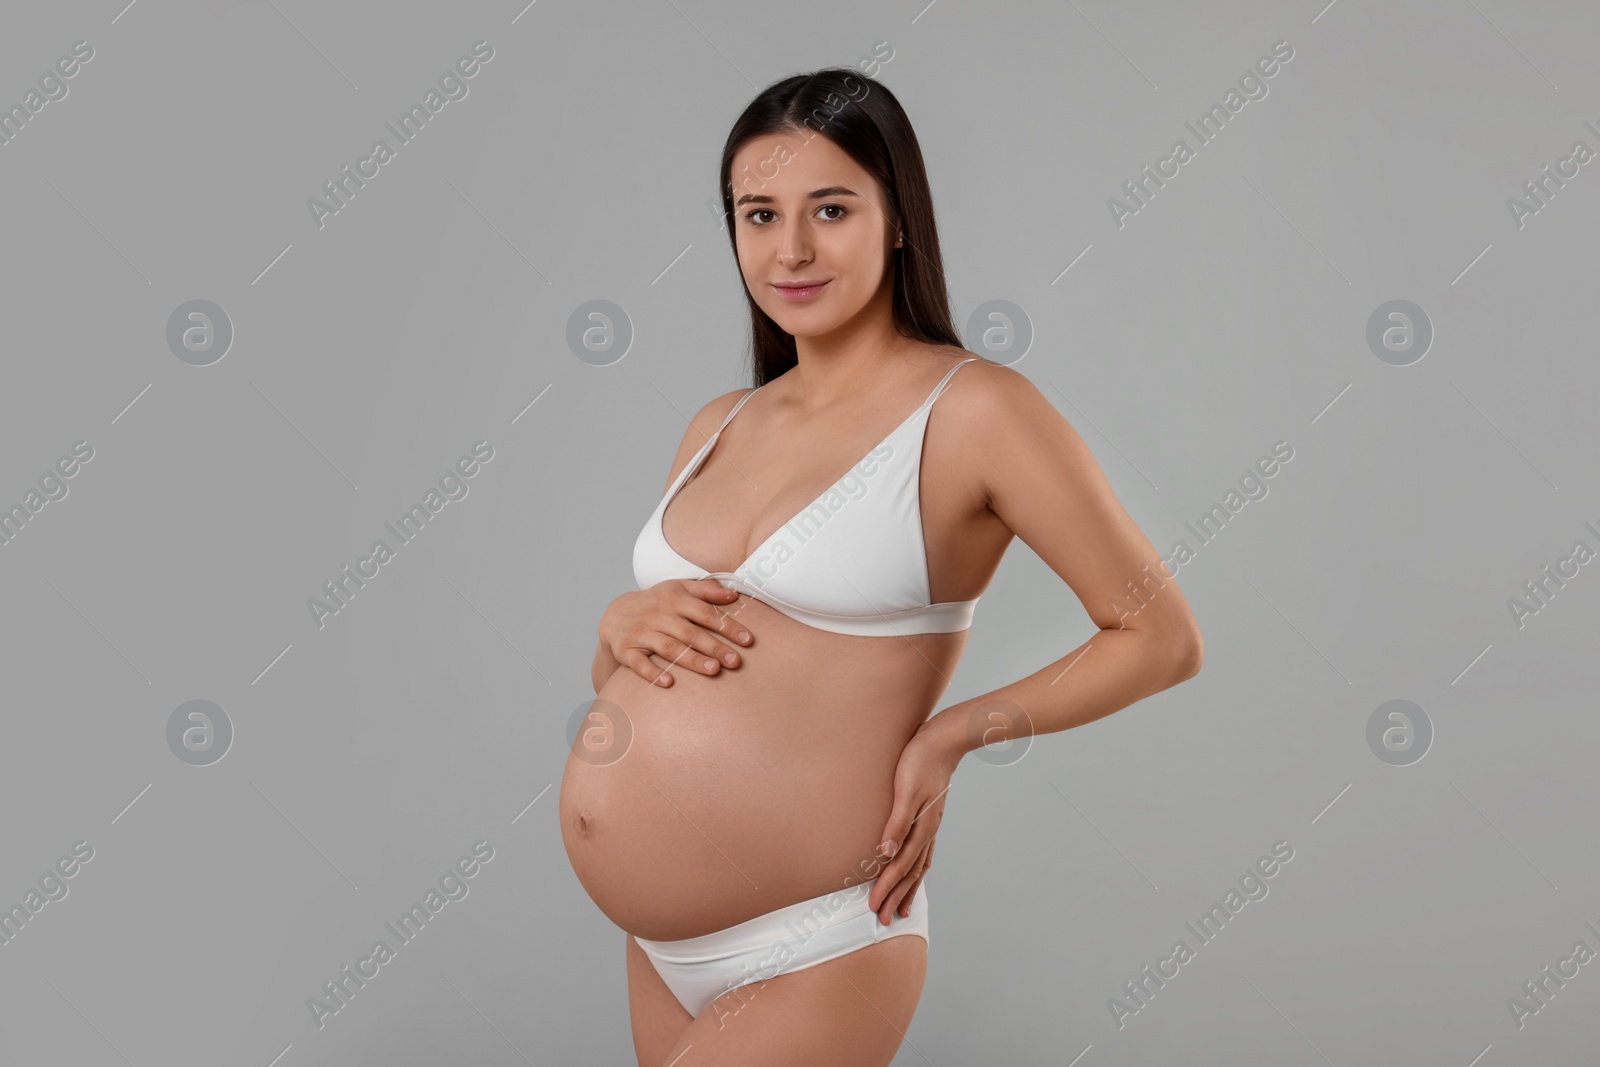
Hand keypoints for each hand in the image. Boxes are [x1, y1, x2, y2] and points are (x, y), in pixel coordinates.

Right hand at [600, 579, 753, 685]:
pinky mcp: (626, 650)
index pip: (705, 613)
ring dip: (691, 660)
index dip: (727, 626)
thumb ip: (706, 590)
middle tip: (735, 661)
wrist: (615, 614)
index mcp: (674, 599)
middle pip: (690, 633)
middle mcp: (658, 614)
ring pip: (669, 648)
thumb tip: (735, 594)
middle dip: (714, 647)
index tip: (748, 640)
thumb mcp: (678, 588)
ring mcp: (641, 633)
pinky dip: (653, 673)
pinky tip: (669, 682)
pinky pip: (639, 663)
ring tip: (713, 671)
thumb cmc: (656, 602)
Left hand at [867, 721, 962, 923]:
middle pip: (911, 873)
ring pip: (919, 866)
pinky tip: (914, 871)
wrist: (943, 739)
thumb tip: (885, 853)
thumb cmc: (920, 760)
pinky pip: (923, 852)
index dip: (887, 888)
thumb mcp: (906, 790)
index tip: (874, 907)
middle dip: (896, 897)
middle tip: (883, 920)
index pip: (901, 867)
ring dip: (909, 888)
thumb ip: (896, 822)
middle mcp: (928, 831)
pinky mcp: (929, 816)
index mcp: (922, 827)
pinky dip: (917, 869)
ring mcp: (931, 825)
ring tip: (902, 908)